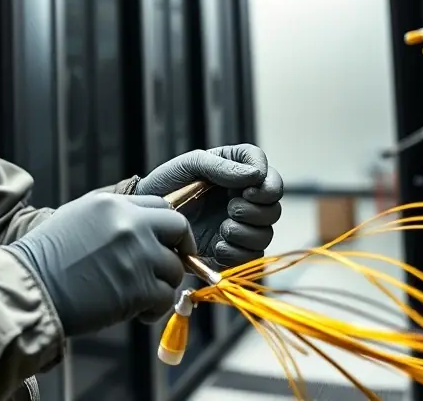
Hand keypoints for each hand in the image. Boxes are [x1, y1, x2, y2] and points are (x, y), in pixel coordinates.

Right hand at [5, 192, 195, 336]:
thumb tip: (142, 224)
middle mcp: (129, 224)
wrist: (30, 289)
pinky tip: (138, 312)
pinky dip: (155, 308)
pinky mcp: (138, 288)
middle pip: (178, 228)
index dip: (169, 227)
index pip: (160, 205)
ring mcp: (136, 255)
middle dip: (181, 249)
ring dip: (163, 285)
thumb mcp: (77, 218)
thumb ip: (112, 216)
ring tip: (142, 296)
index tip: (170, 243)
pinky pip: (165, 297)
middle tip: (171, 267)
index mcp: (112, 204)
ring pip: (174, 268)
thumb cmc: (45, 259)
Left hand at [135, 144, 282, 268]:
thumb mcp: (190, 165)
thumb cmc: (167, 184)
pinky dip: (237, 253)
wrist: (148, 217)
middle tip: (232, 209)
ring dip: (247, 233)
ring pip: (266, 235)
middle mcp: (243, 200)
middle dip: (256, 211)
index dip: (267, 185)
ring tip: (223, 229)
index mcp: (238, 173)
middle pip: (273, 208)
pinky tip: (217, 246)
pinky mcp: (230, 250)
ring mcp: (238, 226)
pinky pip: (251, 257)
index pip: (270, 176)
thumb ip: (221, 166)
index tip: (247, 190)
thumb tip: (255, 174)